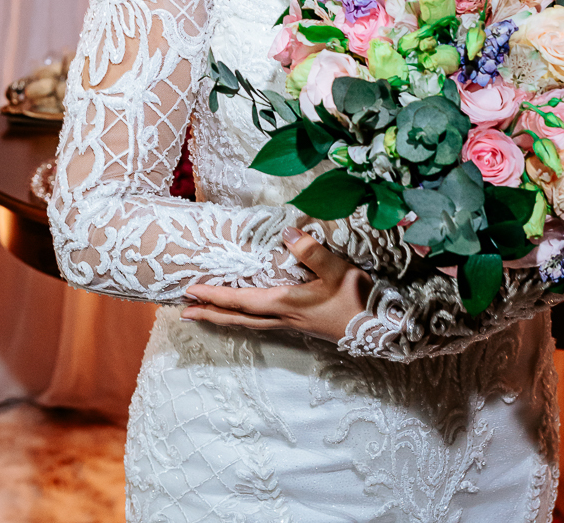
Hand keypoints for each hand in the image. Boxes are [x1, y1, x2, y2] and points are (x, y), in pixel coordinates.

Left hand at [180, 227, 372, 343]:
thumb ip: (312, 252)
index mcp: (285, 303)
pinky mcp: (300, 323)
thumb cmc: (357, 301)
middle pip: (238, 318)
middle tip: (184, 311)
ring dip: (224, 317)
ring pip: (248, 323)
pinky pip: (261, 322)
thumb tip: (287, 233)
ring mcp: (291, 323)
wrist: (379, 330)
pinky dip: (244, 318)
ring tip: (205, 314)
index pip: (241, 300)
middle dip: (210, 313)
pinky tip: (246, 314)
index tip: (191, 290)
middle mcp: (283, 317)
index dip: (215, 295)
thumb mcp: (336, 271)